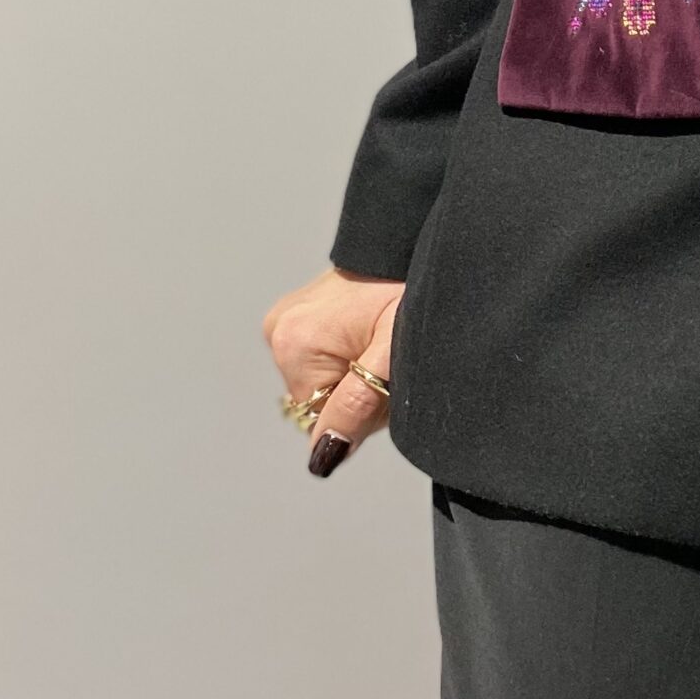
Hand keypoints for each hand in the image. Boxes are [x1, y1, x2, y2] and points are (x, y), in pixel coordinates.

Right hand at [261, 264, 405, 477]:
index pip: (323, 421)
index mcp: (294, 341)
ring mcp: (286, 322)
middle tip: (392, 359)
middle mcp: (279, 332)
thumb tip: (321, 458)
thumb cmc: (411, 286)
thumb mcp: (394, 351)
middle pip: (321, 403)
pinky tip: (371, 334)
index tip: (387, 377)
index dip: (364, 411)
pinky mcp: (298, 316)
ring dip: (357, 377)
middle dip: (361, 394)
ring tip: (384, 341)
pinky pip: (323, 361)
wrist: (420, 241)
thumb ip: (357, 406)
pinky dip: (350, 359)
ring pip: (323, 384)